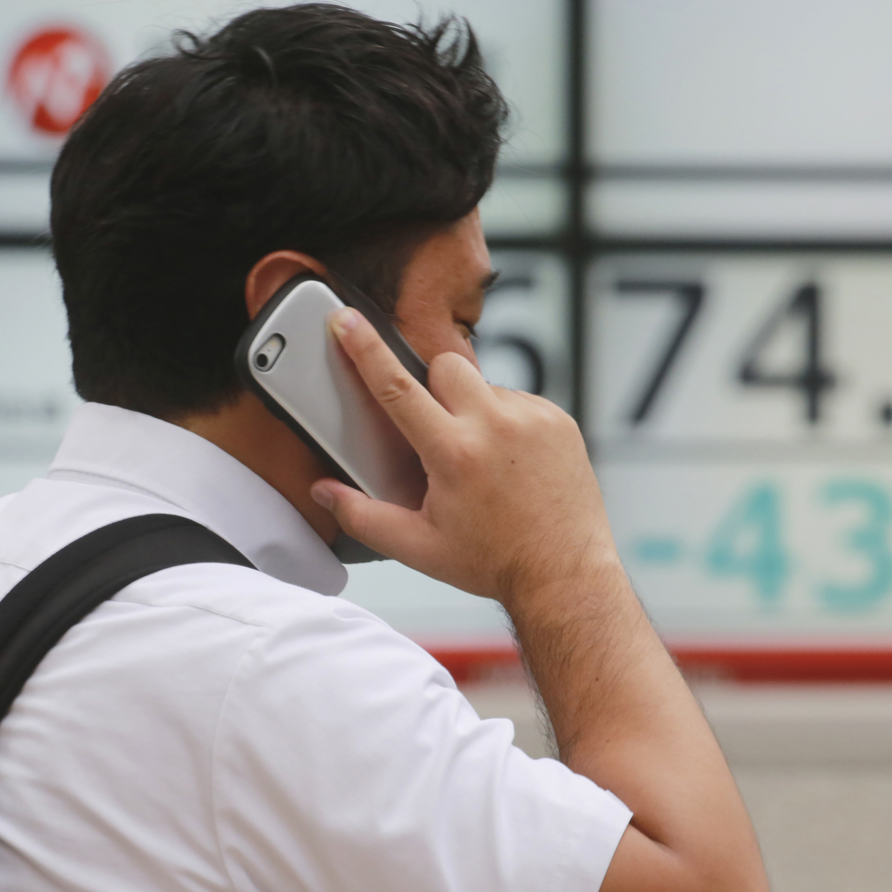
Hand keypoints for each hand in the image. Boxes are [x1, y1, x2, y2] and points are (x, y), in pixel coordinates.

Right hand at [310, 307, 621, 603]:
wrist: (565, 573)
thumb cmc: (495, 562)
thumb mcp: (419, 547)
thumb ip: (364, 516)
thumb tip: (325, 492)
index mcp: (454, 453)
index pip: (397, 387)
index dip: (365, 348)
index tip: (347, 319)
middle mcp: (495, 427)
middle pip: (445, 368)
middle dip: (433, 389)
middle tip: (440, 433)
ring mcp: (532, 419)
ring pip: (485, 385)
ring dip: (474, 410)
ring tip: (484, 460)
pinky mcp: (559, 420)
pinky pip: (520, 399)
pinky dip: (509, 422)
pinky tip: (513, 462)